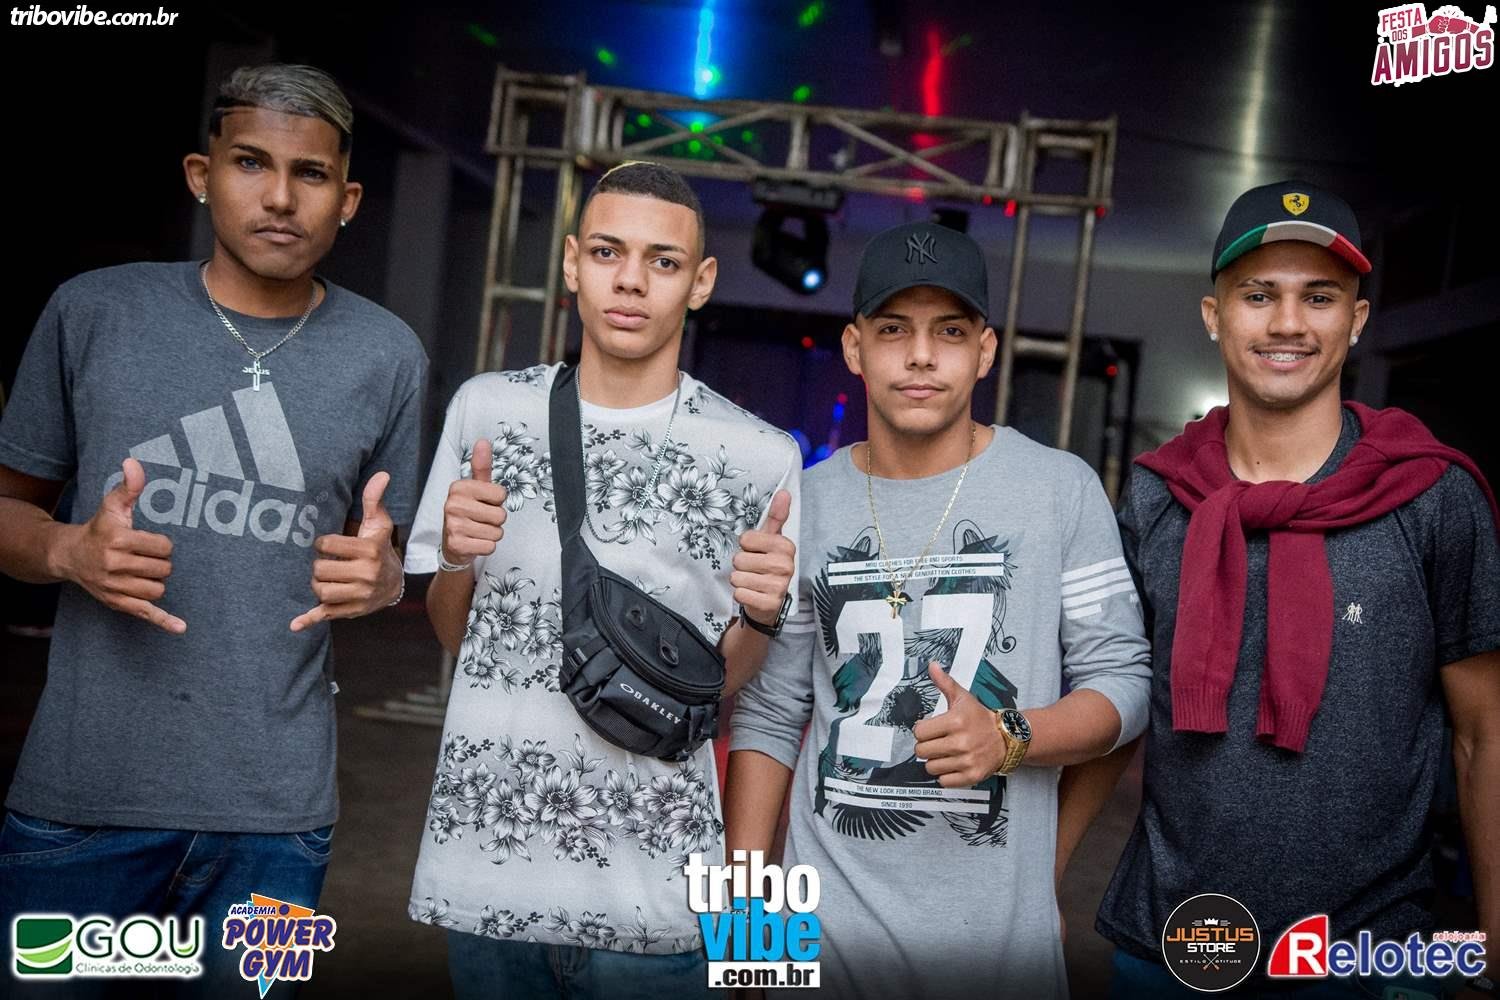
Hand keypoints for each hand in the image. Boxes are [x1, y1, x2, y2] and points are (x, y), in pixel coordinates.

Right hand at [54, 457, 183, 632]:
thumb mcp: (112, 505)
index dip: (162, 543)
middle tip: (145, 556)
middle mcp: (114, 566)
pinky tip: (181, 628)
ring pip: (158, 589)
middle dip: (160, 562)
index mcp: (117, 541)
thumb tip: (133, 462)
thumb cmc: (100, 528)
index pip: (162, 546)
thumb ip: (128, 486)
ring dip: (157, 581)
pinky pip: (145, 614)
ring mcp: (115, 588)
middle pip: (163, 569)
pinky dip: (164, 621)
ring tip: (142, 571)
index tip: (150, 541)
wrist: (70, 556)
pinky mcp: (118, 603)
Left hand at [291, 472, 402, 630]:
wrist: (395, 583)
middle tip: (326, 563)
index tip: (326, 545)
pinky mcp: (353, 611)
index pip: (327, 545)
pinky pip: (327, 615)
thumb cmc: (380, 549)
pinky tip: (294, 624)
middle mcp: (366, 575)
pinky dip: (309, 620)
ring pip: (320, 590)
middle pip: (320, 570)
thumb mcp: (379, 524)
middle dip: (318, 566)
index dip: (322, 544)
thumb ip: (374, 500)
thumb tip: (382, 474)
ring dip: (316, 584)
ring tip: (324, 578)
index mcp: (369, 550)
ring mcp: (360, 595)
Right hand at [440, 437, 507, 568]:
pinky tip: (474, 542)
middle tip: (481, 520)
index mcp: (459, 487)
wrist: (454, 544)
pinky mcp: (457, 545)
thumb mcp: (476, 488)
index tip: (484, 503)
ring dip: (491, 534)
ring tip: (477, 531)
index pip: (501, 494)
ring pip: (497, 532)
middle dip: (496, 520)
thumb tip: (483, 442)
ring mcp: (453, 525)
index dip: (497, 501)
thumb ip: (481, 467)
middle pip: (501, 515)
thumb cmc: (469, 512)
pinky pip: (490, 546)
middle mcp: (453, 504)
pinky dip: (486, 547)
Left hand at [730, 489, 793, 626]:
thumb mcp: (772, 540)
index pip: (747, 539)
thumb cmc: (768, 566)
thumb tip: (784, 493)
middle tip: (754, 570)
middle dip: (741, 565)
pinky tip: (752, 594)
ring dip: (740, 581)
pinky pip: (739, 593)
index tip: (757, 553)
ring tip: (753, 582)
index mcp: (786, 547)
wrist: (770, 603)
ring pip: (737, 577)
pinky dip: (741, 595)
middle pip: (739, 559)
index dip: (746, 546)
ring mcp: (778, 586)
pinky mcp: (769, 604)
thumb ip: (776, 517)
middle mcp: (785, 566)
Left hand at [913, 661, 1008, 786]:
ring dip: (936, 762)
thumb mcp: (963, 698)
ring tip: (947, 753)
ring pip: (931, 768)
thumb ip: (944, 682)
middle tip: (938, 742)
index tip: (931, 729)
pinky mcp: (972, 776)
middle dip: (927, 747)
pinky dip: (946, 775)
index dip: (922, 731)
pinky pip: (944, 782)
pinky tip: (954, 764)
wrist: (1007, 738)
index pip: (919, 732)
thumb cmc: (980, 718)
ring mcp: (967, 761)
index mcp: (955, 721)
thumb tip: (932, 665)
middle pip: (921, 752)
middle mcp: (961, 742)